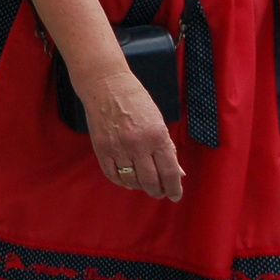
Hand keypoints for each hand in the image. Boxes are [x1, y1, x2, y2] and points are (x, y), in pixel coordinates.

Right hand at [83, 69, 184, 200]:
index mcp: (157, 136)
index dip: (174, 188)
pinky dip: (121, 181)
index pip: (169, 172)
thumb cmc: (135, 100)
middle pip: (151, 181)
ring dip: (139, 186)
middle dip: (157, 191)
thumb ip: (167, 148)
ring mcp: (118, 147)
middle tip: (159, 192)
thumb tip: (177, 173)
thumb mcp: (158, 121)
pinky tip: (127, 180)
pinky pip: (112, 175)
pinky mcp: (101, 148)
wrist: (106, 85)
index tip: (175, 195)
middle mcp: (138, 144)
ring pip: (131, 181)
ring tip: (143, 184)